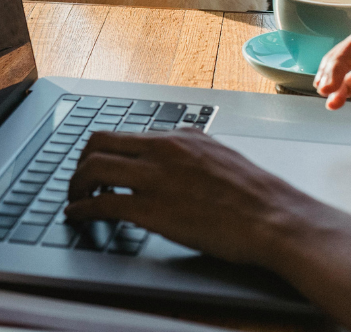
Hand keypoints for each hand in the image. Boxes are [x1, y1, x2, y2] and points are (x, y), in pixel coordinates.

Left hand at [65, 130, 321, 266]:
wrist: (275, 219)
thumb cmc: (256, 196)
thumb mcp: (221, 155)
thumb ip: (192, 149)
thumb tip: (176, 147)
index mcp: (180, 137)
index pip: (123, 133)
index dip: (100, 150)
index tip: (93, 163)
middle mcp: (163, 150)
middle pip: (98, 142)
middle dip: (80, 162)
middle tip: (78, 180)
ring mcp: (156, 178)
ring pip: (93, 168)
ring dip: (75, 184)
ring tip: (74, 198)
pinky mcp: (152, 209)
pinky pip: (102, 203)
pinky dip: (82, 209)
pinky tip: (77, 215)